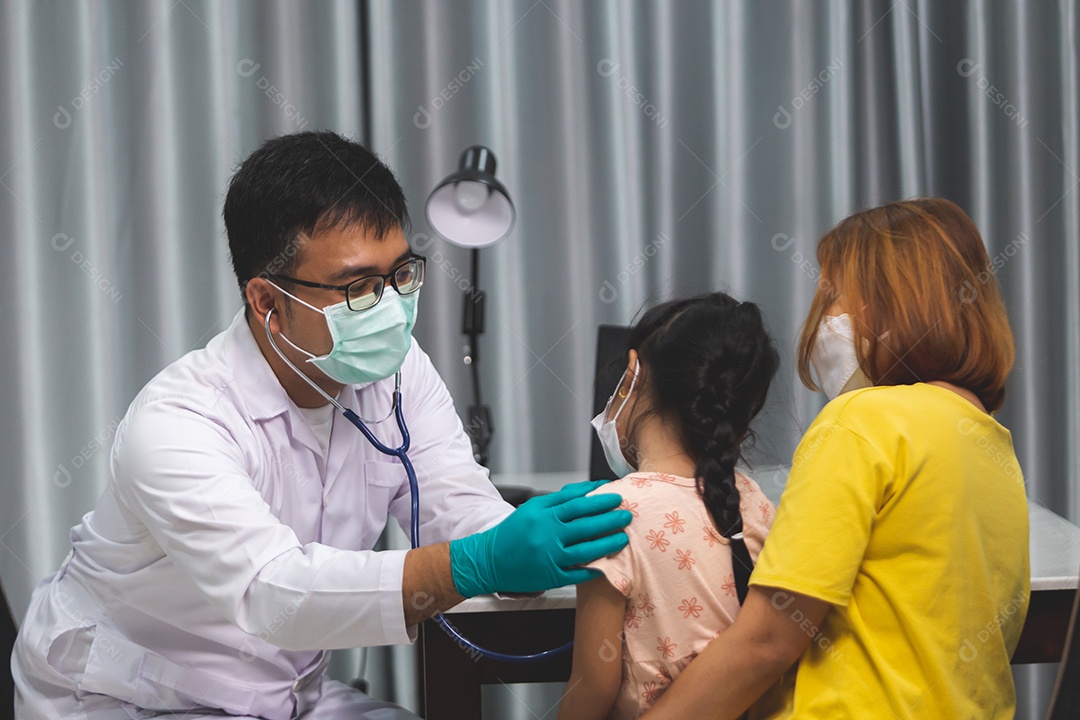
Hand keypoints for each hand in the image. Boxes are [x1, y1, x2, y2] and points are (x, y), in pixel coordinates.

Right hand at [449, 480, 631, 596]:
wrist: (489, 559)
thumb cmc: (514, 532)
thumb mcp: (534, 507)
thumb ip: (560, 498)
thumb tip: (588, 490)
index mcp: (543, 515)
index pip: (578, 505)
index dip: (600, 501)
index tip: (616, 498)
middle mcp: (547, 535)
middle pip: (585, 526)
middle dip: (610, 520)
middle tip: (627, 516)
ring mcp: (549, 557)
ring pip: (585, 551)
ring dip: (607, 544)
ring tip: (623, 538)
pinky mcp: (550, 577)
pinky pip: (576, 574)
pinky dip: (592, 570)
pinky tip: (607, 565)